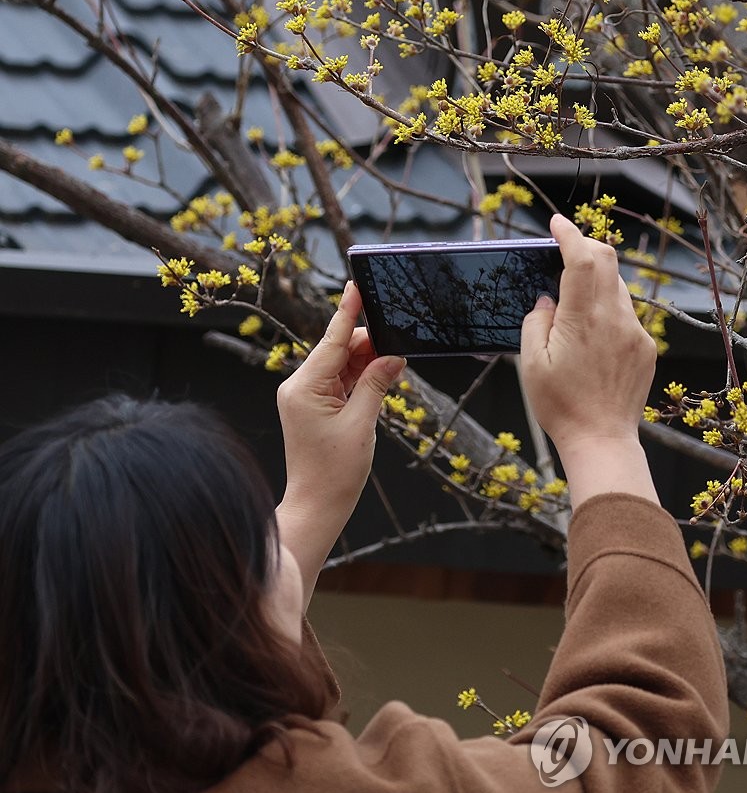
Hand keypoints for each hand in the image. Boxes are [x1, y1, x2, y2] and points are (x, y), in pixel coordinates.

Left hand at [275, 283, 404, 602]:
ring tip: (394, 368)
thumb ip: (377, 383)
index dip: (348, 312)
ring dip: (368, 363)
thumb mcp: (362, 424)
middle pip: (339, 350)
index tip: (356, 285)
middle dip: (369, 345)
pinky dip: (361, 378)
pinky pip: (341, 381)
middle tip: (399, 348)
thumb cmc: (335, 472)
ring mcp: (305, 395)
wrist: (317, 507)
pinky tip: (382, 378)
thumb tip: (393, 356)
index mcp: (305, 387)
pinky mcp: (314, 406)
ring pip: (342, 364)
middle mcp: (300, 386)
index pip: (333, 340)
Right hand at [520, 214, 658, 505]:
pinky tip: (592, 331)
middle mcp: (615, 317)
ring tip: (575, 295)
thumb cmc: (560, 405)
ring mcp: (635, 332)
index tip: (556, 223)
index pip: (581, 257)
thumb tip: (547, 301)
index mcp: (583, 318)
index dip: (569, 233)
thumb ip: (537, 322)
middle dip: (585, 245)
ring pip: (618, 286)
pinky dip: (609, 306)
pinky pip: (627, 313)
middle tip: (564, 248)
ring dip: (597, 278)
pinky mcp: (646, 347)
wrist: (602, 441)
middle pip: (606, 259)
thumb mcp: (531, 363)